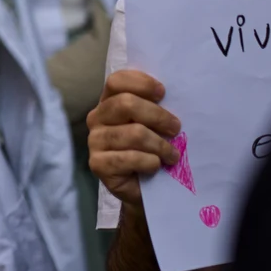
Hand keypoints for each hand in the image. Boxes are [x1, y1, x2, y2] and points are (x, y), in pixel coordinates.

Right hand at [86, 70, 181, 208]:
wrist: (145, 189)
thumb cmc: (151, 150)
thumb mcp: (155, 125)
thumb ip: (156, 108)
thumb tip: (176, 96)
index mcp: (109, 102)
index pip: (117, 81)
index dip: (141, 83)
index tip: (163, 93)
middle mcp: (97, 118)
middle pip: (126, 104)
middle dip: (158, 116)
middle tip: (176, 128)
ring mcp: (94, 141)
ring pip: (133, 133)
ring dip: (160, 145)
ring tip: (172, 155)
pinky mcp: (98, 164)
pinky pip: (130, 158)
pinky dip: (150, 162)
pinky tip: (156, 166)